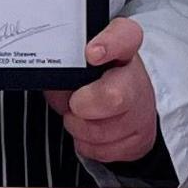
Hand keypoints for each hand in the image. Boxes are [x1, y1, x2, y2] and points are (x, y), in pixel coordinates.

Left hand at [42, 16, 159, 165]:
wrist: (122, 110)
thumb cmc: (91, 83)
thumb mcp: (74, 66)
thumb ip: (63, 65)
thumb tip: (46, 76)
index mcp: (121, 50)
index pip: (125, 37)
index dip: (110, 44)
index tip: (92, 53)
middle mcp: (135, 78)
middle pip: (115, 95)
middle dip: (84, 105)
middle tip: (74, 103)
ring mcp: (141, 109)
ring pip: (104, 131)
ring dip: (80, 127)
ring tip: (79, 115)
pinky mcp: (141, 137)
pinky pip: (105, 150)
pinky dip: (89, 145)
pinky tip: (90, 130)